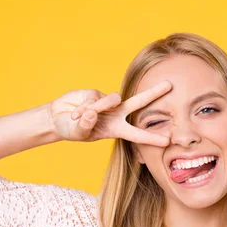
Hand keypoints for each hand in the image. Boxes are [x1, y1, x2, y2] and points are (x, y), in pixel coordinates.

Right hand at [48, 80, 171, 146]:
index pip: (136, 134)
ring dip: (96, 109)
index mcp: (115, 129)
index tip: (167, 140)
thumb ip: (85, 125)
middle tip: (170, 85)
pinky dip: (82, 108)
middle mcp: (115, 115)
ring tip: (79, 118)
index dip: (151, 138)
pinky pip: (94, 99)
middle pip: (138, 102)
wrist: (57, 118)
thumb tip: (93, 113)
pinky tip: (74, 113)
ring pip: (110, 101)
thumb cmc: (71, 130)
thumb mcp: (78, 133)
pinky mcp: (96, 93)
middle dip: (153, 93)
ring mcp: (106, 103)